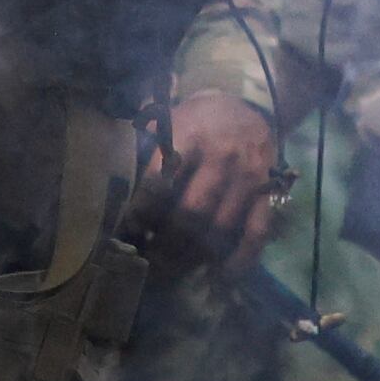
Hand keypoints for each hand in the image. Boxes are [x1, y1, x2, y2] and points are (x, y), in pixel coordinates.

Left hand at [142, 90, 284, 265]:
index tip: (126, 233)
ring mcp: (248, 177)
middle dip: (165, 244)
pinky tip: (223, 276)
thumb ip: (144, 146)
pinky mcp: (269, 192)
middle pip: (191, 212)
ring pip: (221, 227)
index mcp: (189, 135)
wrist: (250, 104)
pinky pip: (257, 231)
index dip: (140, 214)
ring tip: (173, 271)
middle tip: (148, 262)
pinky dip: (242, 258)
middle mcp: (220, 157)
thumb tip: (111, 176)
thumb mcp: (168, 118)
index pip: (160, 182)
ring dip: (194, 256)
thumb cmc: (198, 117)